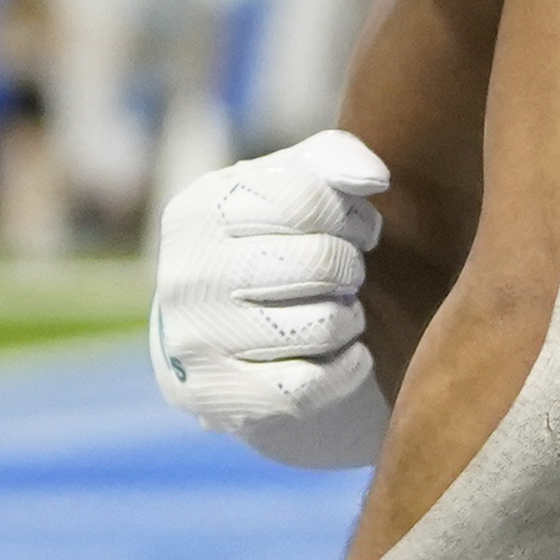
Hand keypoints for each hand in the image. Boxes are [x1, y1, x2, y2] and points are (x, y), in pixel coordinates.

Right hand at [152, 130, 391, 470]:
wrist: (217, 336)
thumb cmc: (269, 243)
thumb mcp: (289, 186)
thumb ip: (332, 159)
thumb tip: (374, 177)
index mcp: (197, 211)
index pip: (305, 199)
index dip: (352, 214)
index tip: (358, 227)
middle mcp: (185, 276)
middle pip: (318, 263)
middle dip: (350, 267)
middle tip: (348, 274)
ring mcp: (196, 342)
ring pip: (321, 326)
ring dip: (349, 319)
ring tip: (339, 312)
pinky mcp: (219, 399)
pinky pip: (311, 388)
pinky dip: (345, 370)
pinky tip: (344, 354)